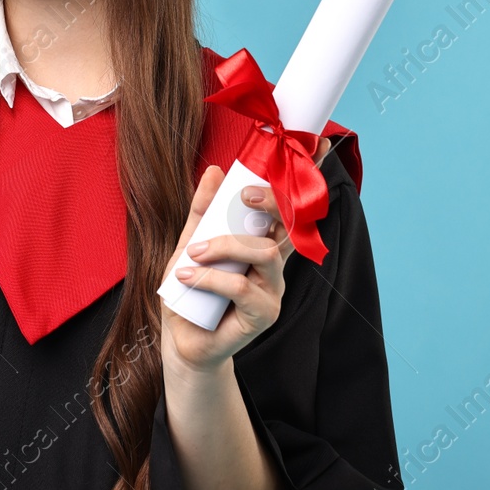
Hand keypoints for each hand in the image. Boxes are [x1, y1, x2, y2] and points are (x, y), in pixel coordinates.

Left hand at [159, 162, 299, 375]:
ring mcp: (273, 290)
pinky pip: (243, 287)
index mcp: (263, 242)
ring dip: (225, 246)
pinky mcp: (264, 315)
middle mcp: (275, 264)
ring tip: (193, 253)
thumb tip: (215, 171)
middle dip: (271, 203)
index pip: (289, 209)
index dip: (301, 182)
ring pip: (265, 253)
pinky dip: (211, 279)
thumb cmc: (191, 291)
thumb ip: (203, 211)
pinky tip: (186, 278)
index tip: (307, 150)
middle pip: (289, 226)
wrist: (182, 339)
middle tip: (243, 195)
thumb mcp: (190, 243)